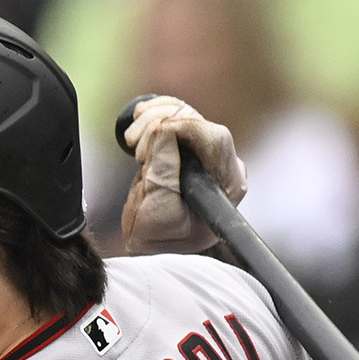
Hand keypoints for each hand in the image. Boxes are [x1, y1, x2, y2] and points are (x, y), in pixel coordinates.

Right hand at [119, 93, 248, 254]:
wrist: (151, 246)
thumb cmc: (159, 237)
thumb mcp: (158, 207)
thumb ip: (164, 167)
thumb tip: (161, 128)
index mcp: (227, 183)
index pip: (213, 137)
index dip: (177, 131)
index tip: (147, 148)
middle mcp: (223, 165)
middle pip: (197, 121)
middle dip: (159, 124)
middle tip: (135, 150)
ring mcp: (208, 155)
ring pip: (184, 114)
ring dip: (152, 118)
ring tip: (132, 142)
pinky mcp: (190, 147)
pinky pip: (176, 115)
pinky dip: (154, 113)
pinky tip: (137, 120)